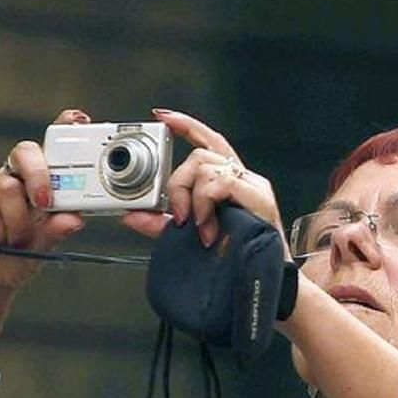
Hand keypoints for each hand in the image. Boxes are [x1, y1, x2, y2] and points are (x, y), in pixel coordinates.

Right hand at [0, 109, 89, 294]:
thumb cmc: (21, 253)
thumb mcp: (48, 243)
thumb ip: (59, 228)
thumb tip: (74, 218)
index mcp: (37, 181)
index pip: (49, 148)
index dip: (61, 129)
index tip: (77, 120)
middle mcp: (12, 178)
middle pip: (23, 152)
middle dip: (39, 175)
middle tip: (46, 203)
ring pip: (6, 188)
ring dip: (18, 221)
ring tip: (18, 238)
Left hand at [126, 109, 284, 254]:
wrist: (264, 279)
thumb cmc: (238, 256)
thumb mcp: (189, 236)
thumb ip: (161, 223)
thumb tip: (132, 215)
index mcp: (231, 182)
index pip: (209, 142)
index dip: (186, 126)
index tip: (163, 117)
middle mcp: (244, 178)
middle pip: (200, 155)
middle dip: (178, 183)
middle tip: (177, 214)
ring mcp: (253, 185)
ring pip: (206, 167)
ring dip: (192, 197)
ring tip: (197, 225)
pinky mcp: (259, 196)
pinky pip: (221, 183)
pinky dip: (206, 202)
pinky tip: (206, 224)